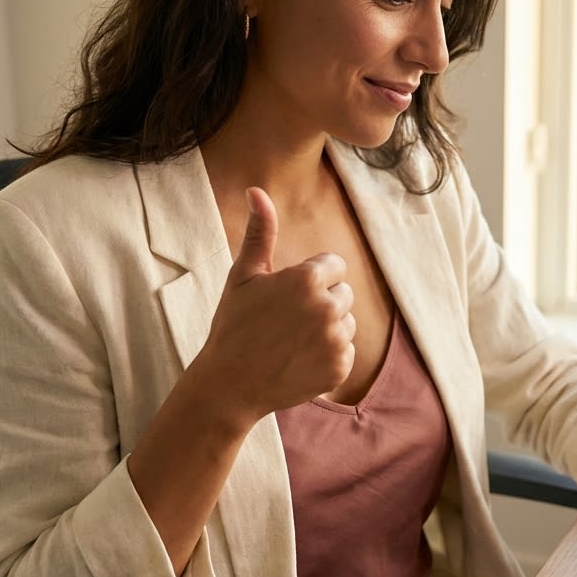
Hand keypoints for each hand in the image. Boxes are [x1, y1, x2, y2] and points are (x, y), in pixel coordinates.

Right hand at [193, 187, 355, 422]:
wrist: (230, 385)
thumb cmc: (233, 325)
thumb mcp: (243, 275)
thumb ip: (261, 232)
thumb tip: (257, 190)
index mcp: (308, 279)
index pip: (334, 266)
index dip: (310, 278)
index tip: (286, 296)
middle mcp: (328, 308)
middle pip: (343, 293)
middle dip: (321, 302)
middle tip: (286, 321)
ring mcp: (337, 341)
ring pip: (346, 323)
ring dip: (326, 329)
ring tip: (291, 341)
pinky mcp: (341, 369)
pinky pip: (346, 351)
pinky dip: (328, 356)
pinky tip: (299, 360)